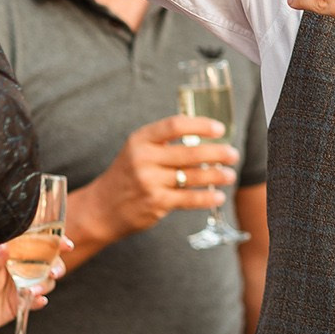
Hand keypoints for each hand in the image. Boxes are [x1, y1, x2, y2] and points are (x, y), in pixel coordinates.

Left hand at [0, 239, 71, 333]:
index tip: (66, 244)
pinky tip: (37, 301)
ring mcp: (24, 285)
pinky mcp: (22, 303)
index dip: (55, 241)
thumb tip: (3, 246)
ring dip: (45, 284)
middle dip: (57, 265)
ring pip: (45, 282)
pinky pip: (36, 302)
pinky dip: (39, 301)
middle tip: (54, 272)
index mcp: (13, 253)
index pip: (39, 242)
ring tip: (33, 290)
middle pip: (49, 263)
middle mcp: (22, 267)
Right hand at [76, 116, 240, 246]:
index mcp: (141, 139)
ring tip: (230, 175)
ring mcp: (149, 182)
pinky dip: (206, 197)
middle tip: (233, 154)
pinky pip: (188, 199)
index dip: (200, 125)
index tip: (219, 129)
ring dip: (216, 175)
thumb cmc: (127, 174)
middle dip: (216, 153)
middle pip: (189, 152)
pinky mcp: (155, 203)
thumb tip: (202, 135)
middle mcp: (144, 159)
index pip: (175, 125)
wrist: (101, 208)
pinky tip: (218, 196)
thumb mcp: (137, 150)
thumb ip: (164, 142)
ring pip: (192, 176)